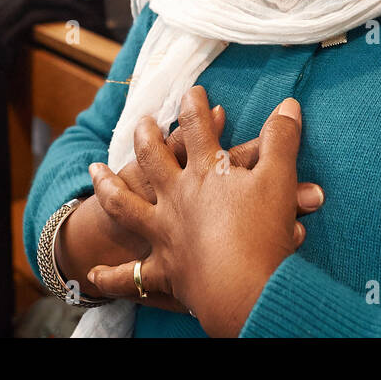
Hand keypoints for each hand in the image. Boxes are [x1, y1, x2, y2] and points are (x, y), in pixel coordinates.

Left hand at [87, 86, 306, 336]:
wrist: (244, 287)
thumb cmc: (263, 231)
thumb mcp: (279, 178)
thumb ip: (282, 139)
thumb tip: (288, 104)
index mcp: (205, 172)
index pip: (196, 128)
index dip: (194, 105)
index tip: (192, 92)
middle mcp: (176, 196)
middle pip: (152, 158)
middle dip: (146, 136)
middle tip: (142, 122)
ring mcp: (163, 231)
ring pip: (125, 205)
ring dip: (108, 186)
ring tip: (96, 171)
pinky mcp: (163, 268)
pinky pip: (130, 276)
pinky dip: (110, 277)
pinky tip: (91, 274)